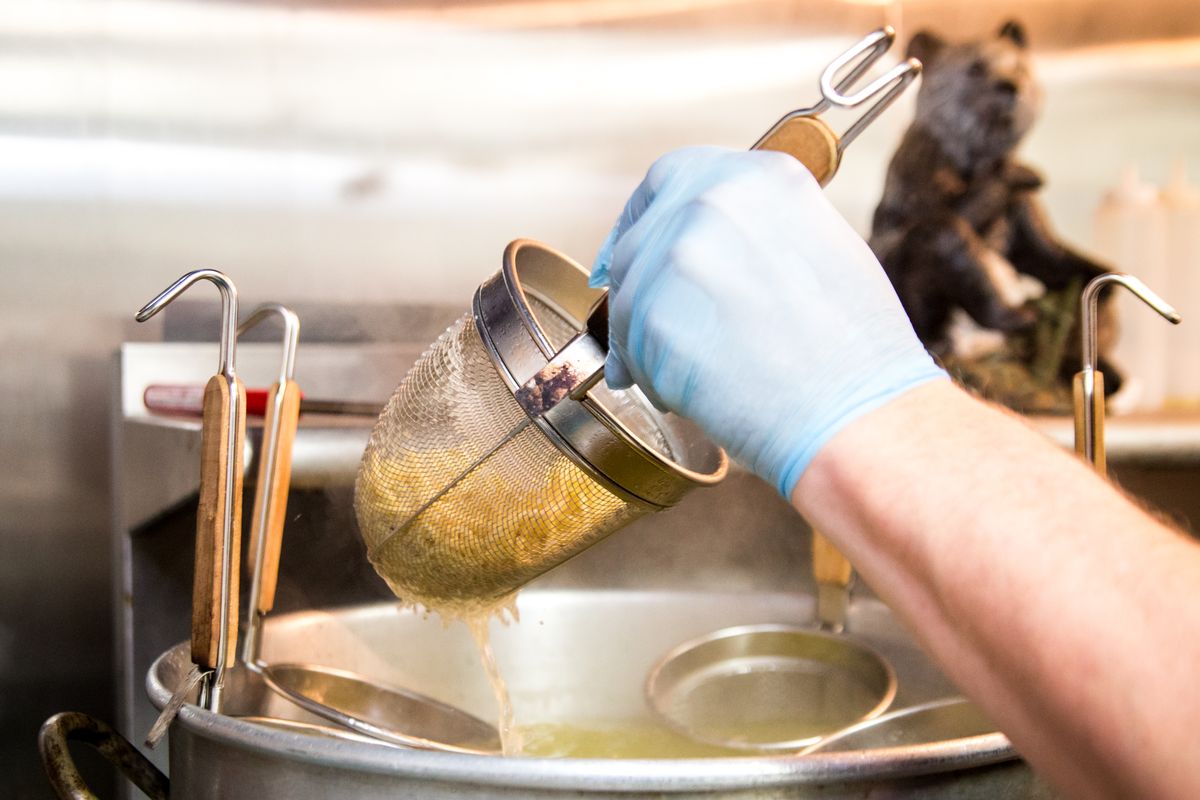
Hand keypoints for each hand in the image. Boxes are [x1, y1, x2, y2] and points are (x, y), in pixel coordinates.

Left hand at [590, 146, 944, 495]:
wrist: (856, 410)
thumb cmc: (852, 347)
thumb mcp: (817, 246)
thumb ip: (749, 231)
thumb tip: (694, 250)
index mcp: (759, 174)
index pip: (670, 177)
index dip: (644, 218)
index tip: (633, 250)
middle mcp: (712, 199)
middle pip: (638, 239)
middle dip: (641, 290)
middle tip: (663, 333)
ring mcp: (677, 254)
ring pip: (628, 297)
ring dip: (647, 339)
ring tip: (699, 374)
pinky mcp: (652, 314)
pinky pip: (627, 346)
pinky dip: (647, 373)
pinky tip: (691, 393)